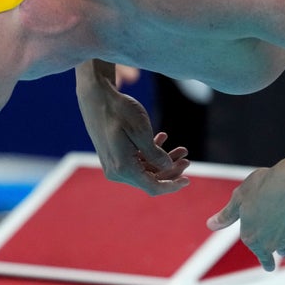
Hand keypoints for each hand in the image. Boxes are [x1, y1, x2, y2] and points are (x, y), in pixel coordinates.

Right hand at [77, 63, 189, 194]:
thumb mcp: (142, 132)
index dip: (172, 186)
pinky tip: (162, 138)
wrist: (96, 97)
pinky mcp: (114, 157)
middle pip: (150, 180)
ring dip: (163, 161)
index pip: (153, 187)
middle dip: (171, 171)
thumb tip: (169, 167)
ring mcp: (113, 165)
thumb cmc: (120, 111)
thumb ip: (155, 154)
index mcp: (123, 168)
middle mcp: (116, 172)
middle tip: (186, 158)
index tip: (188, 180)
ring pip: (144, 170)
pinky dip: (150, 154)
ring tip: (181, 149)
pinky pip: (136, 161)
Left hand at [207, 166, 284, 270]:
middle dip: (279, 249)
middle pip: (278, 254)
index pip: (261, 257)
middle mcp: (269, 244)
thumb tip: (211, 225)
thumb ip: (227, 214)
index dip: (266, 260)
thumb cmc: (264, 187)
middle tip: (283, 248)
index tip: (270, 265)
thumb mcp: (240, 197)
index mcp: (251, 237)